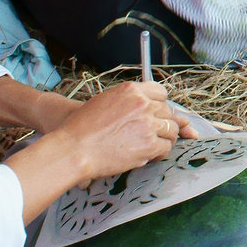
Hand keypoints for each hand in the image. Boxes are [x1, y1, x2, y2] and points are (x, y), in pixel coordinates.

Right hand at [57, 81, 198, 181]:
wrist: (74, 149)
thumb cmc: (82, 128)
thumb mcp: (105, 101)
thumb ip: (128, 101)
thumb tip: (144, 107)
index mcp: (131, 90)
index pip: (160, 92)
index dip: (159, 105)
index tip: (156, 114)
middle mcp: (143, 104)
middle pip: (168, 112)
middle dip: (162, 123)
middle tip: (153, 133)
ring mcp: (148, 124)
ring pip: (172, 129)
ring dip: (165, 138)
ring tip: (153, 145)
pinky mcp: (150, 144)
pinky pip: (166, 147)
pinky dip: (160, 153)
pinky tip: (150, 155)